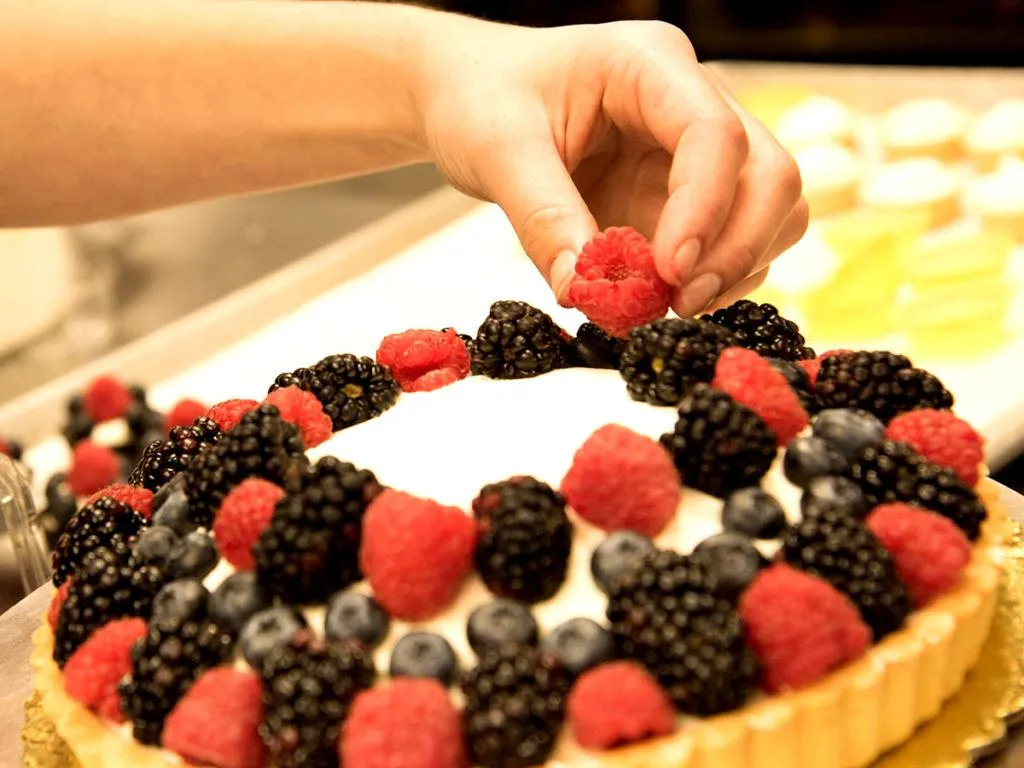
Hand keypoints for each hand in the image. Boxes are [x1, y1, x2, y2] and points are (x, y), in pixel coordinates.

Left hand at [417, 18, 807, 315]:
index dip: (705, 209)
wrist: (471, 97)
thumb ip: (543, 216)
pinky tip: (659, 300)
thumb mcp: (498, 150)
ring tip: (665, 305)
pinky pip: (729, 245)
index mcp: (651, 65)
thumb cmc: (481, 98)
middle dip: (736, 248)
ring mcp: (694, 156)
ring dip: (732, 270)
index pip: (715, 134)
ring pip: (769, 213)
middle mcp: (691, 103)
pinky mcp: (683, 199)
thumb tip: (582, 290)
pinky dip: (710, 282)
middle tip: (677, 303)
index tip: (669, 271)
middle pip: (769, 175)